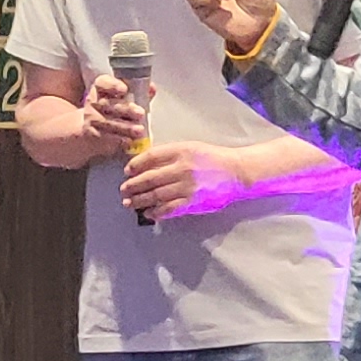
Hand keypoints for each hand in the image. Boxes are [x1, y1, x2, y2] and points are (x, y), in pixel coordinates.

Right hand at [81, 72, 148, 148]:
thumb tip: (152, 88)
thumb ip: (139, 93)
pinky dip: (119, 140)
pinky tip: (128, 141)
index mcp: (100, 89)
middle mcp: (94, 102)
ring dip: (125, 127)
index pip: (102, 83)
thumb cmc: (113, 111)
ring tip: (139, 130)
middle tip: (141, 113)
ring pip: (109, 122)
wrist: (92, 130)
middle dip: (126, 109)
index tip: (125, 89)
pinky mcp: (92, 135)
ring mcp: (92, 119)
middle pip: (109, 104)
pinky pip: (106, 137)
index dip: (113, 85)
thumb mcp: (125, 99)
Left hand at [119, 140, 236, 220]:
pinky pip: (169, 209)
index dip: (135, 165)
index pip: (150, 157)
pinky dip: (156, 212)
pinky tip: (149, 213)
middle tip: (124, 189)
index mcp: (181, 151)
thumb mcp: (191, 148)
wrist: (236, 172)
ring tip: (130, 202)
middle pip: (149, 178)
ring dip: (140, 200)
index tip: (127, 171)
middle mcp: (182, 168)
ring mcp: (187, 187)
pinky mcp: (192, 202)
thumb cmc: (213, 158)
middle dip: (133, 185)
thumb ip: (170, 154)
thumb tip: (146, 164)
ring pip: (156, 195)